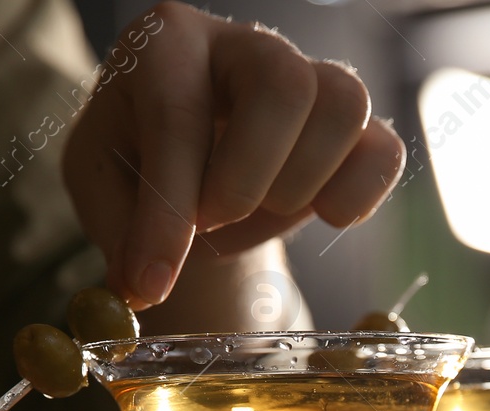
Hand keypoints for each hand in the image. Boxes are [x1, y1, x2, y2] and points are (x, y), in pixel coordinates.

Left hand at [63, 2, 406, 309]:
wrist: (190, 167)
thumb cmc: (138, 163)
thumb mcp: (104, 189)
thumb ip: (122, 230)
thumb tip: (145, 286)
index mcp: (167, 44)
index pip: (178, 116)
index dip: (167, 208)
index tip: (154, 280)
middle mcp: (245, 45)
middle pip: (285, 85)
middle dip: (248, 180)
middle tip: (214, 219)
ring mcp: (310, 76)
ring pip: (344, 107)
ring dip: (300, 186)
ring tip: (259, 211)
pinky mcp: (354, 124)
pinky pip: (385, 150)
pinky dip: (355, 198)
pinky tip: (315, 215)